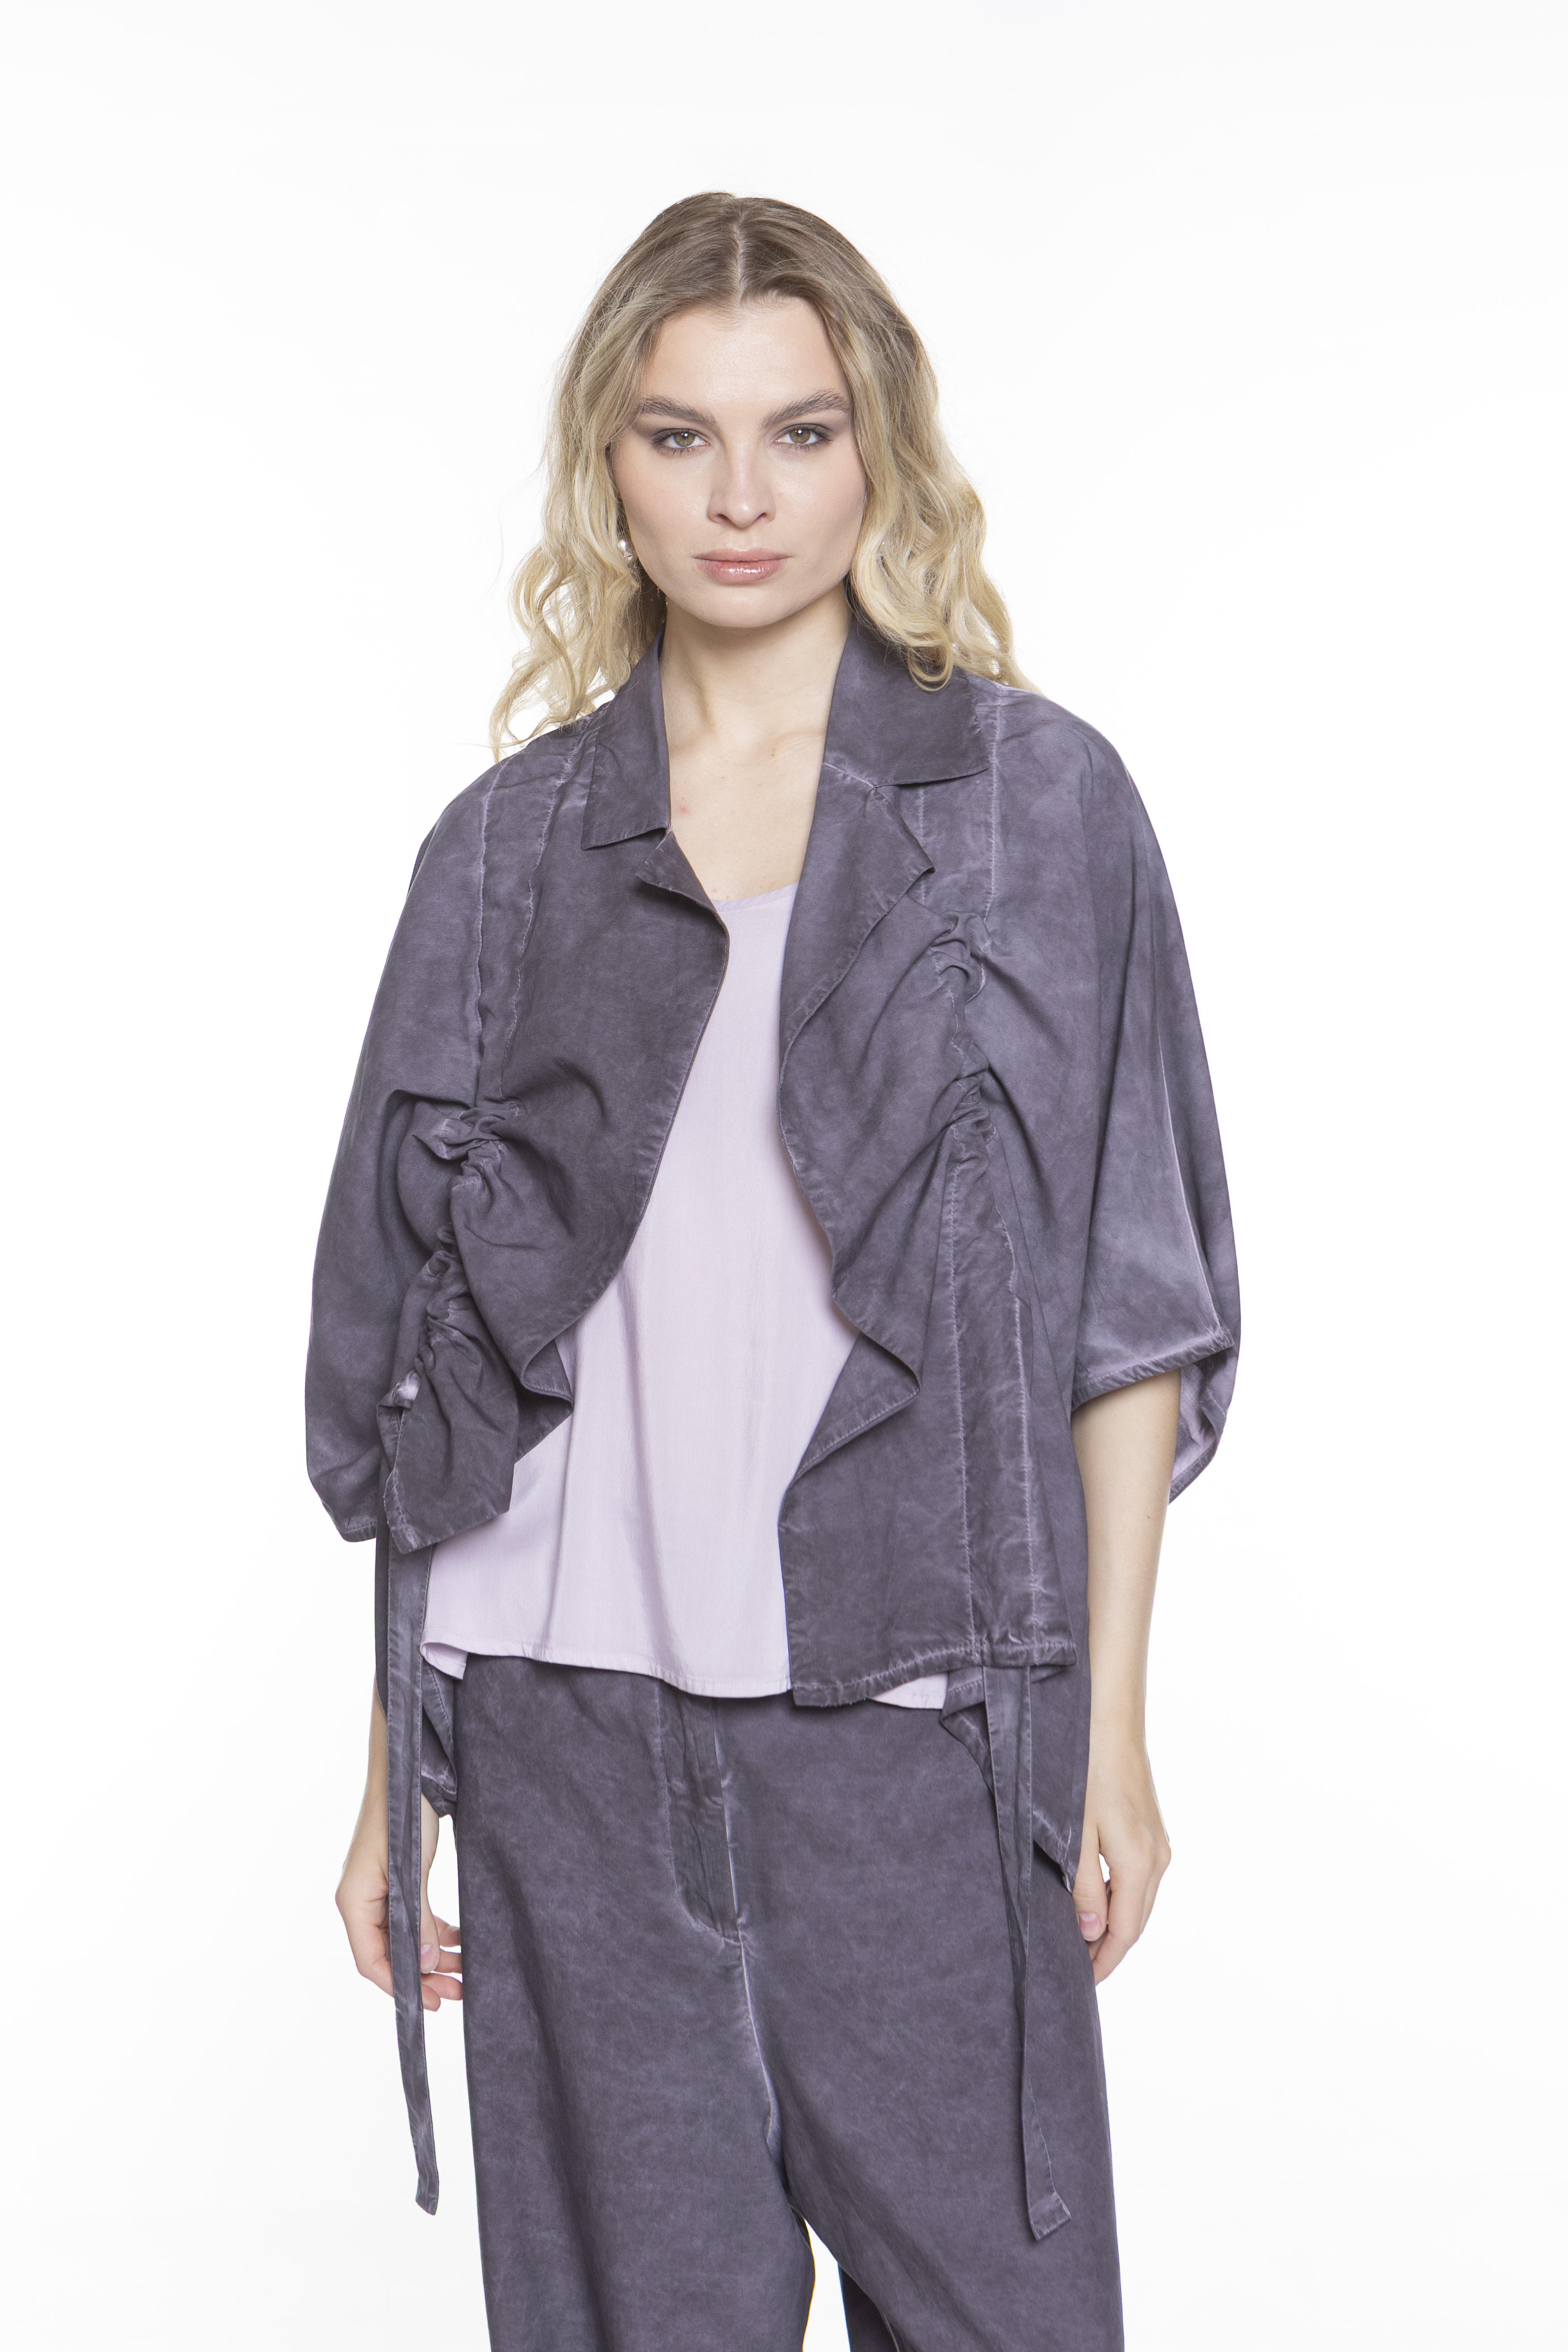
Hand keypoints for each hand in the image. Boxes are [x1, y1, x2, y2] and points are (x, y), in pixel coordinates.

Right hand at [337, 1687, 461, 2011]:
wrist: (407, 1768)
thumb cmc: (402, 1813)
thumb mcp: (410, 1870)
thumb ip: (414, 1920)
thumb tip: (423, 1966)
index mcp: (354, 1901)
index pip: (372, 1961)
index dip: (402, 1987)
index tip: (435, 2002)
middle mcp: (362, 1901)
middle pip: (390, 1955)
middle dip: (424, 1977)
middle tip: (459, 1992)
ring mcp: (380, 1890)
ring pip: (405, 1939)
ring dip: (433, 1958)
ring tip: (465, 1972)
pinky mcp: (398, 1879)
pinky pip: (414, 1918)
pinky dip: (435, 1933)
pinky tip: (460, 1942)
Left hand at [1071, 1718, 1170, 1984]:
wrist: (1109, 1717)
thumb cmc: (1085, 1769)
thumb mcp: (1075, 1832)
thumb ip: (1081, 1886)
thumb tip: (1090, 1933)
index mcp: (1139, 1864)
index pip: (1125, 1932)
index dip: (1104, 1962)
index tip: (1081, 1982)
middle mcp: (1158, 1858)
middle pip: (1136, 1921)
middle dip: (1109, 1949)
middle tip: (1077, 1969)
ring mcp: (1159, 1843)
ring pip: (1139, 1900)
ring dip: (1115, 1923)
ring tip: (1082, 1940)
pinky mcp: (1152, 1829)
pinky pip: (1139, 1878)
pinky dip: (1120, 1898)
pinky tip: (1096, 1899)